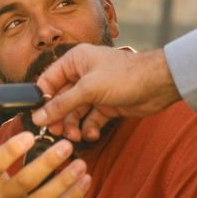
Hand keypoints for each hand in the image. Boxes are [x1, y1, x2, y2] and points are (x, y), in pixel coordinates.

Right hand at [30, 46, 180, 141]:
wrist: (159, 84)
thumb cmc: (124, 76)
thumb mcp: (88, 90)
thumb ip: (62, 104)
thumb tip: (38, 116)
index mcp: (74, 61)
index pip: (48, 80)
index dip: (42, 99)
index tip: (37, 117)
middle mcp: (82, 74)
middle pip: (60, 99)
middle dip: (59, 117)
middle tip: (56, 132)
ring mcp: (94, 91)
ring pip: (75, 112)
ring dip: (73, 125)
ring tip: (76, 137)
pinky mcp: (106, 105)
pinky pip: (90, 119)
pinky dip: (89, 128)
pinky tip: (92, 134)